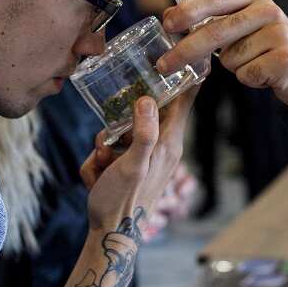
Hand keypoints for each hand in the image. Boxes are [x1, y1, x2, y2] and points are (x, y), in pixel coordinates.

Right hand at [81, 85, 196, 234]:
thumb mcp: (132, 164)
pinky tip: (98, 179)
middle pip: (142, 113)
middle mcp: (161, 146)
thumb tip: (147, 100)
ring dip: (103, 148)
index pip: (185, 98)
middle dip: (118, 125)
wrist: (109, 237)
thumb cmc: (123, 201)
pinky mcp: (129, 167)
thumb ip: (143, 133)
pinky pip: (109, 151)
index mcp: (169, 142)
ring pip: (118, 132)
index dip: (186, 74)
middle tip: (108, 147)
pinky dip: (98, 164)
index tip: (189, 50)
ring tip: (102, 169)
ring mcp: (145, 157)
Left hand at [157, 0, 287, 108]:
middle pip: (215, 31)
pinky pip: (247, 75)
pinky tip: (267, 75)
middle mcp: (268, 11)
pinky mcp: (285, 59)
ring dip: (236, 68)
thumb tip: (170, 15)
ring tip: (257, 64)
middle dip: (185, 50)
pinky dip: (251, 80)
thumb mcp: (246, 26)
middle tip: (164, 65)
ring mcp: (279, 34)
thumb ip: (214, 20)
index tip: (166, 25)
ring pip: (230, 59)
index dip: (186, 11)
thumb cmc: (272, 49)